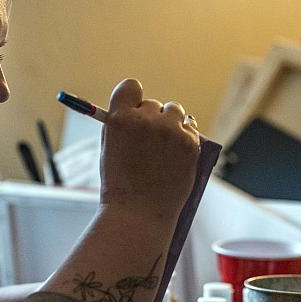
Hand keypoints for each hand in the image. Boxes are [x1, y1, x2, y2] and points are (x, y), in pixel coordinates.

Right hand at [99, 79, 199, 220]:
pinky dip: (186, 137)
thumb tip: (136, 110)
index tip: (135, 110)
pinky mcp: (190, 143)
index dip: (133, 98)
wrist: (138, 215)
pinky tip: (178, 153)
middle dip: (152, 119)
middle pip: (153, 104)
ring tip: (165, 147)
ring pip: (175, 112)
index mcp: (120, 119)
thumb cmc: (120, 186)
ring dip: (171, 124)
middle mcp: (145, 120)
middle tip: (150, 143)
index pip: (130, 87)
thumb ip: (121, 126)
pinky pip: (191, 128)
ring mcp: (170, 131)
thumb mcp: (109, 149)